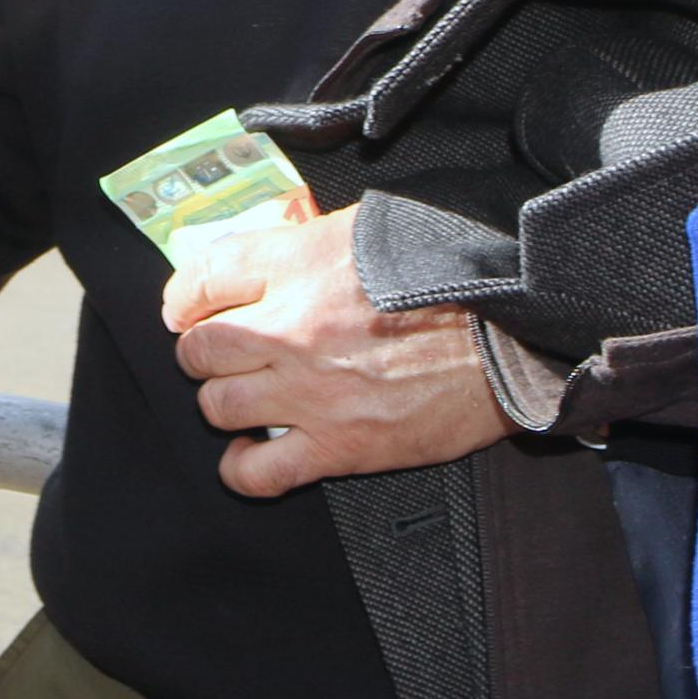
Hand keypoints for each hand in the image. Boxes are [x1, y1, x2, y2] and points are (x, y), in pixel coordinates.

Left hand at [160, 205, 504, 496]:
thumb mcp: (365, 226)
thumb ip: (303, 237)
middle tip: (227, 354)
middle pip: (199, 349)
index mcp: (295, 264)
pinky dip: (243, 468)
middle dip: (206, 352)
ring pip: (217, 406)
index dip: (186, 298)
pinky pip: (256, 471)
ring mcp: (310, 392)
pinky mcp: (339, 446)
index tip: (191, 309)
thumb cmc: (446, 273)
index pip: (198, 278)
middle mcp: (290, 328)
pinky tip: (251, 455)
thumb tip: (264, 239)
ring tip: (248, 398)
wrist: (511, 333)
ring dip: (226, 403)